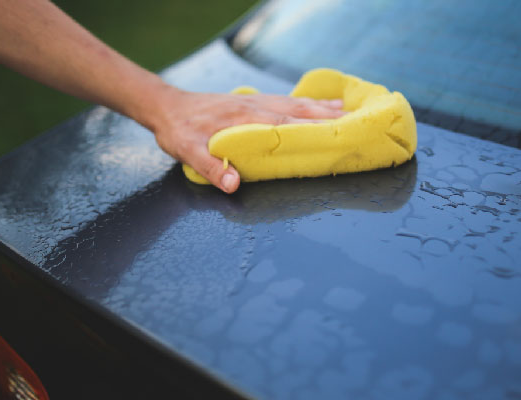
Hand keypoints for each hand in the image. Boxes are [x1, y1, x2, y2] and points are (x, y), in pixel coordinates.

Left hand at [150, 87, 345, 193]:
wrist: (166, 106)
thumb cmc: (178, 130)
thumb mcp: (187, 151)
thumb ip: (211, 168)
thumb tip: (234, 186)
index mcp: (243, 118)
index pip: (284, 123)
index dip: (310, 129)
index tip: (334, 134)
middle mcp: (254, 106)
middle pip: (297, 110)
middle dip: (326, 117)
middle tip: (353, 123)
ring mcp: (255, 101)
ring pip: (294, 103)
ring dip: (320, 107)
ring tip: (347, 110)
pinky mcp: (252, 101)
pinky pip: (285, 100)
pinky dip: (306, 103)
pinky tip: (318, 105)